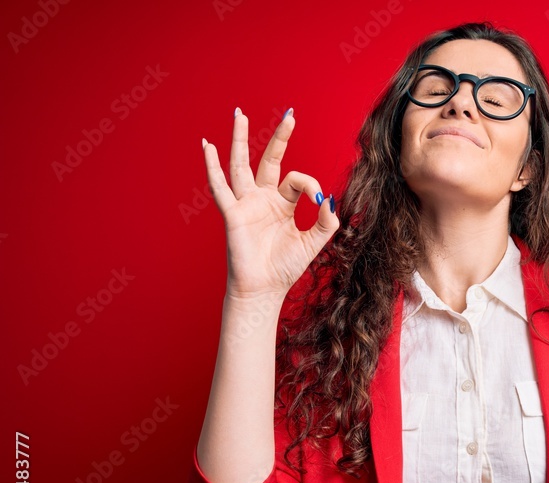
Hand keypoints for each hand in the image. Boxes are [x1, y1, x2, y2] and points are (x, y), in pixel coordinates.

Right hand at [201, 108, 338, 299]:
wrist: (264, 289)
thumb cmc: (285, 267)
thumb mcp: (314, 242)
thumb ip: (326, 221)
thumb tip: (329, 198)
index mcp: (283, 203)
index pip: (298, 180)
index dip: (311, 184)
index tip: (319, 200)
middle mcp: (264, 198)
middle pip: (270, 160)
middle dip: (280, 138)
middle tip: (290, 114)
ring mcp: (246, 203)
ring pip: (241, 165)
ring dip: (241, 140)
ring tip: (239, 114)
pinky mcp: (233, 214)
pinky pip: (220, 187)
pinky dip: (213, 167)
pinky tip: (207, 146)